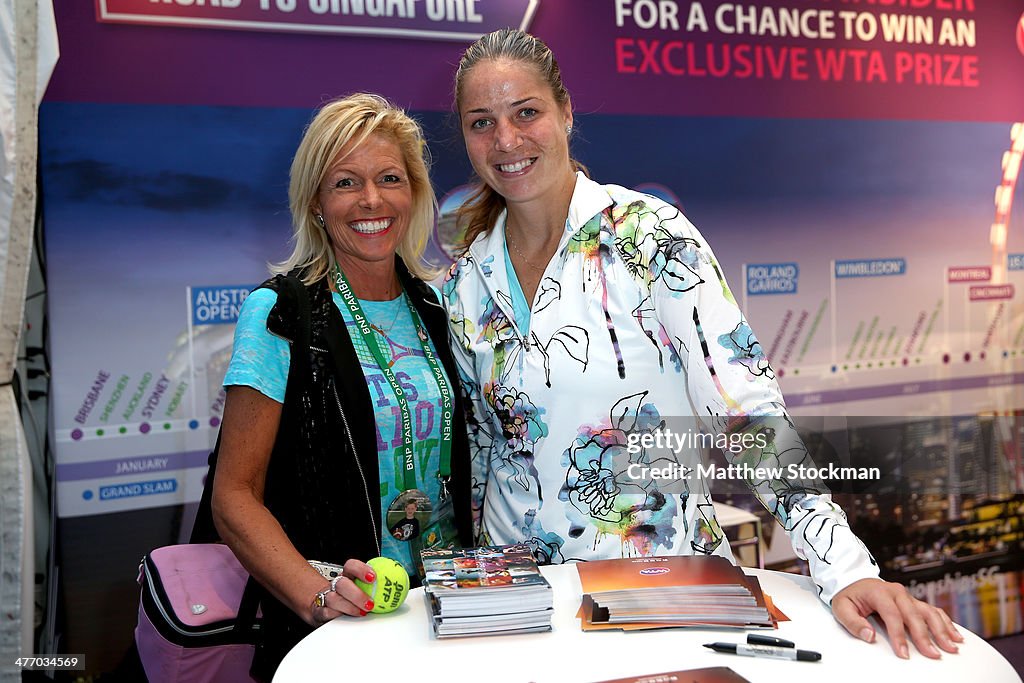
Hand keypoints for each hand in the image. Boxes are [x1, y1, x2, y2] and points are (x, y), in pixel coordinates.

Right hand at [309, 558, 376, 625]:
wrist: (323, 604)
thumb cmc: (348, 596)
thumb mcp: (362, 588)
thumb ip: (378, 586)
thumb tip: (401, 584)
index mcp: (347, 575)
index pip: (351, 566)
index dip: (361, 569)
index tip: (374, 577)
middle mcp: (336, 584)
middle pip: (342, 583)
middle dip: (356, 593)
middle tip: (370, 602)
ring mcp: (327, 597)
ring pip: (333, 598)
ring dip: (349, 606)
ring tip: (362, 612)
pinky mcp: (320, 610)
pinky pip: (327, 612)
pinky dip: (338, 615)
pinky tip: (347, 618)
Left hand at [832, 578, 964, 658]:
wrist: (853, 580)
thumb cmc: (849, 595)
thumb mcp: (841, 607)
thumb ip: (853, 622)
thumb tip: (869, 636)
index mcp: (879, 592)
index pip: (892, 616)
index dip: (899, 636)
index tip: (904, 653)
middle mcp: (897, 592)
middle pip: (914, 615)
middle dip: (925, 637)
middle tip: (933, 654)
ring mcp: (907, 596)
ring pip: (928, 612)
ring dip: (942, 629)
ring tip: (951, 646)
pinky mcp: (913, 601)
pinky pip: (933, 610)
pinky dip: (946, 622)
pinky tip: (955, 635)